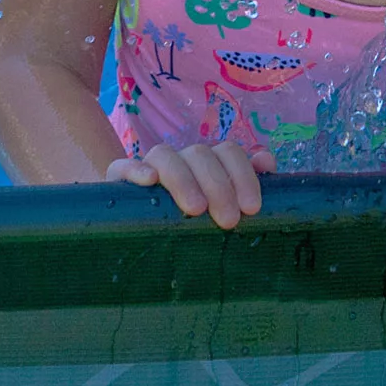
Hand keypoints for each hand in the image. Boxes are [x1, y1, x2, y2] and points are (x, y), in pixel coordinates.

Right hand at [108, 139, 275, 226]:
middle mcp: (182, 159)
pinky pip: (123, 166)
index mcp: (209, 163)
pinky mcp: (119, 180)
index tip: (251, 208)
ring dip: (183, 179)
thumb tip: (266, 161)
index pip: (229, 152)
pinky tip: (149, 181)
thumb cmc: (193, 225)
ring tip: (195, 209)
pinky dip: (135, 169)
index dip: (243, 176)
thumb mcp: (222, 209)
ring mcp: (150, 166)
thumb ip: (245, 184)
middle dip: (218, 185)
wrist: (142, 233)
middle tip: (228, 221)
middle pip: (201, 154)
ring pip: (165, 155)